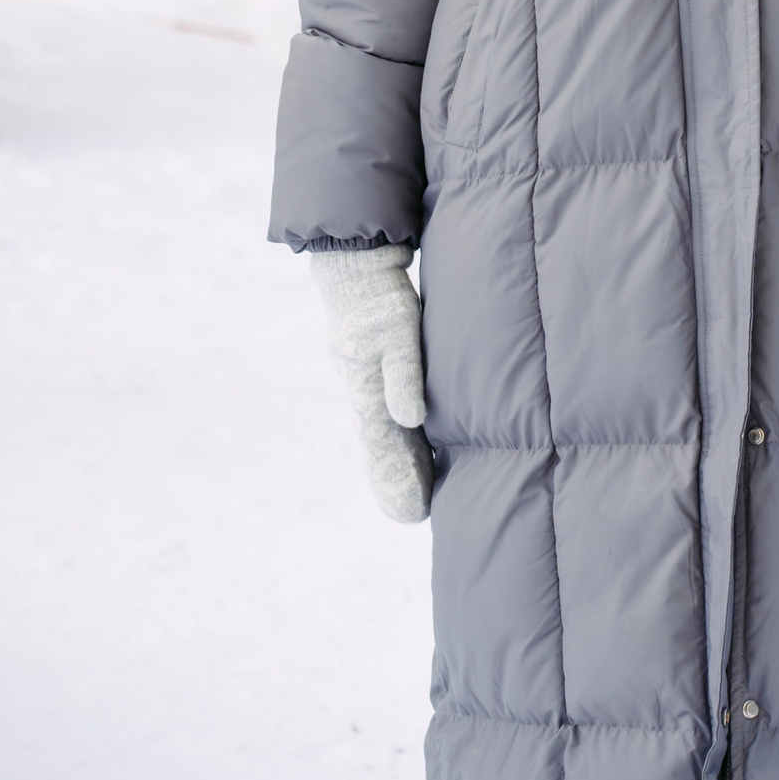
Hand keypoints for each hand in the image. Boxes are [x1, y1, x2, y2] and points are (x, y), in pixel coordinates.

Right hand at [309, 245, 434, 522]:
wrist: (358, 264)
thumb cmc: (380, 296)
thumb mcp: (396, 331)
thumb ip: (402, 374)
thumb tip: (410, 419)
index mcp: (367, 391)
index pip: (385, 448)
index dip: (399, 481)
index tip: (414, 514)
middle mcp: (365, 393)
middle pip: (384, 446)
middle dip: (398, 478)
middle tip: (416, 515)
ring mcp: (369, 381)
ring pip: (387, 430)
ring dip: (402, 458)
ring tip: (420, 492)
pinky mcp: (378, 369)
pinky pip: (390, 410)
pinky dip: (404, 432)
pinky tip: (419, 442)